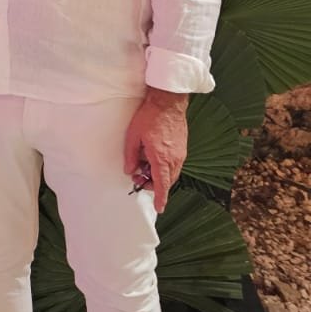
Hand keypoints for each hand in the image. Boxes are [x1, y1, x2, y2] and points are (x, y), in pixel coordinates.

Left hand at [124, 88, 188, 211]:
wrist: (168, 103)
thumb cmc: (149, 117)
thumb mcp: (133, 137)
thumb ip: (130, 156)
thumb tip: (130, 171)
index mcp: (161, 158)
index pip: (162, 184)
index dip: (161, 198)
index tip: (160, 208)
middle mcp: (174, 158)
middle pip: (167, 181)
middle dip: (154, 185)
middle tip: (139, 178)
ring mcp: (181, 153)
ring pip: (172, 173)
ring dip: (159, 176)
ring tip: (144, 166)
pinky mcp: (182, 148)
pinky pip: (174, 164)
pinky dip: (165, 167)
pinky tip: (153, 157)